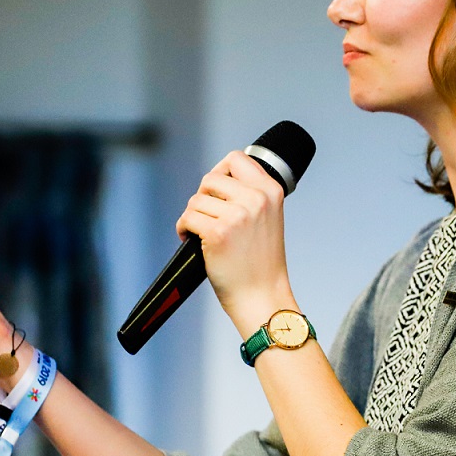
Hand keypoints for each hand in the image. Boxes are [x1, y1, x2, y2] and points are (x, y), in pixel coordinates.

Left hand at [175, 150, 295, 335]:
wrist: (263, 296)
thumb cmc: (262, 263)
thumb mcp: (268, 218)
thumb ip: (250, 195)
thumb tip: (216, 181)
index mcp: (271, 191)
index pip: (237, 158)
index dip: (220, 171)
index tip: (216, 191)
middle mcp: (256, 198)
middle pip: (210, 178)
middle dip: (203, 198)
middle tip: (208, 218)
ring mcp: (238, 214)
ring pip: (196, 199)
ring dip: (193, 216)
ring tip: (202, 233)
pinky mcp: (218, 232)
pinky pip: (187, 218)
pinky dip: (184, 230)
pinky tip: (193, 241)